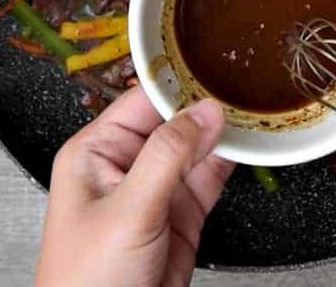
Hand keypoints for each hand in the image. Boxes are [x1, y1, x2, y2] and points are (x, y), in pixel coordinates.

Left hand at [34, 87, 234, 286]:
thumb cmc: (84, 283)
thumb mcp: (127, 210)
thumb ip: (168, 157)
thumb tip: (203, 114)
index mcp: (96, 153)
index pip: (141, 102)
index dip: (178, 86)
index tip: (212, 69)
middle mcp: (125, 168)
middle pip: (173, 122)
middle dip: (206, 106)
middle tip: (242, 86)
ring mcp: (155, 193)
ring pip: (196, 149)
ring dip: (222, 133)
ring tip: (251, 111)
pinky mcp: (180, 218)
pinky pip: (209, 179)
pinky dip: (230, 163)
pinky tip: (247, 146)